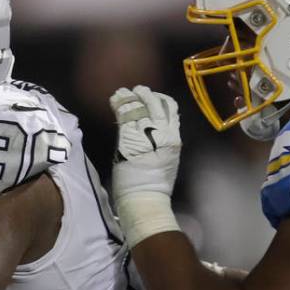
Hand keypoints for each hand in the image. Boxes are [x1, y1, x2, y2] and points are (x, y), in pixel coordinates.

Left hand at [109, 85, 182, 246]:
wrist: (145, 199)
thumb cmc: (153, 186)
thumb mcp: (166, 160)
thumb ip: (161, 143)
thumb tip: (153, 131)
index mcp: (174, 140)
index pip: (172, 111)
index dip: (161, 100)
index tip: (153, 95)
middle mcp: (164, 134)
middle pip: (156, 106)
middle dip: (146, 95)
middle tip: (136, 90)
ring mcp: (147, 136)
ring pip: (139, 109)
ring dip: (129, 98)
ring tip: (122, 93)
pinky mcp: (130, 139)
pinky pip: (125, 117)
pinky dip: (119, 106)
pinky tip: (114, 100)